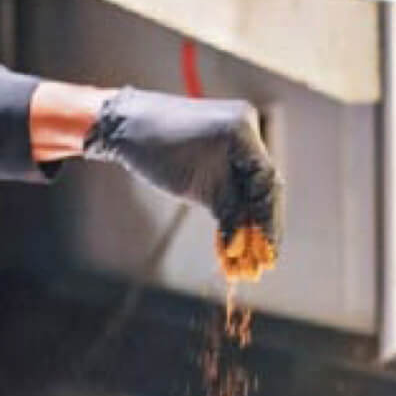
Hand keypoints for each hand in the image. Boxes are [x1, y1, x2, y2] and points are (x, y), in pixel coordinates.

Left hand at [84, 87, 281, 249]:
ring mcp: (235, 147)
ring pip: (247, 196)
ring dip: (245, 231)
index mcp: (243, 131)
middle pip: (262, 191)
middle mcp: (246, 135)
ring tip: (242, 268)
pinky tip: (229, 249)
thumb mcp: (192, 184)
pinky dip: (230, 218)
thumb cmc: (154, 148)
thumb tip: (244, 245)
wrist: (126, 127)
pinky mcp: (221, 161)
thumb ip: (226, 211)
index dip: (269, 220)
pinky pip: (232, 191)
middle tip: (260, 266)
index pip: (268, 182)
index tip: (268, 250)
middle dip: (259, 230)